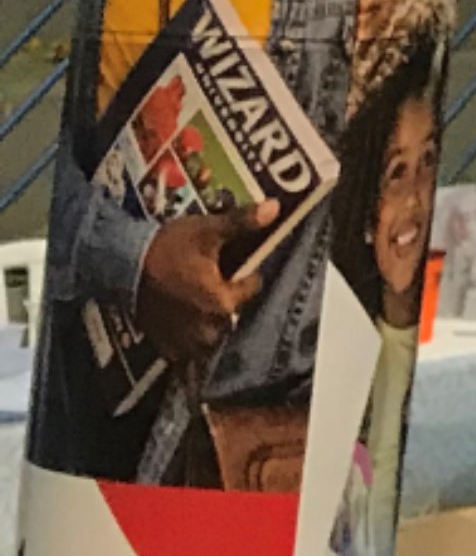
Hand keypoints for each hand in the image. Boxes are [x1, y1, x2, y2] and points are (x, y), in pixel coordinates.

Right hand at [136, 203, 275, 363]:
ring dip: (210, 323)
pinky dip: (187, 336)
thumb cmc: (168, 248)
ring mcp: (183, 339)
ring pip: (210, 337)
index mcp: (222, 301)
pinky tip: (182, 317)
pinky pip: (185, 347)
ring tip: (201, 302)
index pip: (251, 288)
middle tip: (217, 282)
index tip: (236, 263)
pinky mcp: (162, 342)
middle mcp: (206, 327)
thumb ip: (243, 223)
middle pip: (231, 315)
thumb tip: (275, 207)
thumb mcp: (208, 230)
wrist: (119, 265)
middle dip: (228, 301)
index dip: (247, 273)